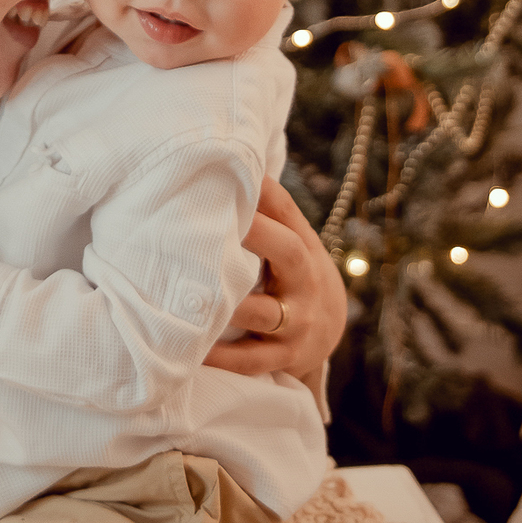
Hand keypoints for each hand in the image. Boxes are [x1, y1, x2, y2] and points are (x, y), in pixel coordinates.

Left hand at [204, 176, 347, 382]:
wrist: (328, 329)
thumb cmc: (294, 271)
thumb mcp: (292, 238)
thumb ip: (269, 208)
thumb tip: (239, 163)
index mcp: (302, 246)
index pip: (287, 212)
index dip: (265, 194)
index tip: (236, 177)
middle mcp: (305, 282)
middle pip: (287, 252)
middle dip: (257, 235)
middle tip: (219, 222)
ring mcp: (296, 322)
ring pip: (262, 312)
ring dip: (230, 303)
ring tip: (193, 292)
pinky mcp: (284, 357)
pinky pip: (250, 359)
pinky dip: (222, 357)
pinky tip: (193, 349)